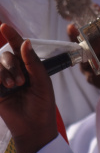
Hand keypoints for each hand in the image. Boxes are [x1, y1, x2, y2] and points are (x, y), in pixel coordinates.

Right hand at [0, 24, 56, 152]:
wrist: (34, 126)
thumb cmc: (43, 104)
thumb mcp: (42, 82)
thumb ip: (33, 63)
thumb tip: (25, 42)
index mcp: (29, 66)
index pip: (19, 48)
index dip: (13, 36)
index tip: (5, 26)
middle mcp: (16, 71)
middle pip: (7, 56)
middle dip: (12, 64)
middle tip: (21, 81)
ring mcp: (4, 80)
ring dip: (5, 73)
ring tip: (15, 86)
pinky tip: (5, 87)